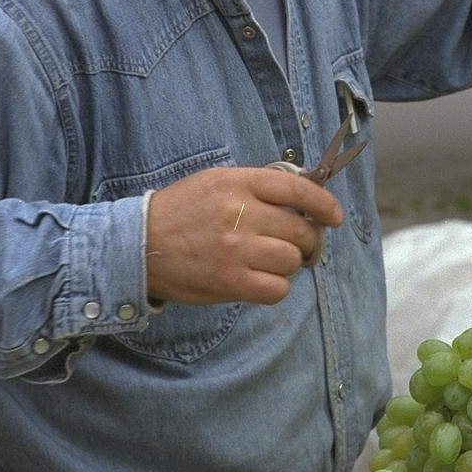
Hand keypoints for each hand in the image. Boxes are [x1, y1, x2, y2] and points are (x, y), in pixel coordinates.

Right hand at [145, 165, 344, 305]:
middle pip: (300, 229)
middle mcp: (240, 213)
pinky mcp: (230, 281)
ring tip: (268, 262)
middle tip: (294, 245)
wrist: (137, 244)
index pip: (297, 189)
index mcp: (238, 183)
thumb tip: (301, 201)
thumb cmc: (180, 212)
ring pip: (291, 260)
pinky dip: (275, 287)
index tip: (333, 216)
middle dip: (305, 240)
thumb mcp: (215, 182)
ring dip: (287, 264)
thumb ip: (256, 187)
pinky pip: (276, 289)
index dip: (324, 203)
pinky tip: (260, 281)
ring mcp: (236, 249)